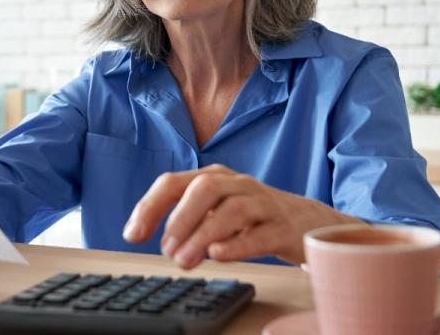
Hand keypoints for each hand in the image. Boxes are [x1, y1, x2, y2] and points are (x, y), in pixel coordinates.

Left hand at [122, 164, 363, 268]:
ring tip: (185, 261)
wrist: (307, 222)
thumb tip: (156, 239)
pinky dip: (237, 244)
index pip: (174, 182)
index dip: (150, 207)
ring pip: (232, 210)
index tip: (132, 234)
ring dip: (203, 235)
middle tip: (166, 250)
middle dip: (180, 218)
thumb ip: (186, 219)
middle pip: (205, 188)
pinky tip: (218, 255)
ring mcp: (263, 204)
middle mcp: (238, 185)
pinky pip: (260, 233)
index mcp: (215, 178)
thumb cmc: (253, 217)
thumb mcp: (216, 210)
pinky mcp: (283, 228)